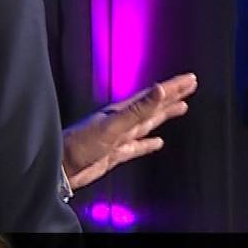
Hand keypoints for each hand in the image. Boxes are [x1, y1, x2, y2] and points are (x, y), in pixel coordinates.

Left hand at [62, 73, 197, 190]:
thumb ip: (137, 109)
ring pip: (148, 123)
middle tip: (190, 86)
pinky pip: (138, 146)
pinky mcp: (115, 154)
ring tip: (180, 107)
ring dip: (163, 115)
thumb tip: (160, 89)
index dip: (173, 87)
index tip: (190, 79)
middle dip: (172, 96)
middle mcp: (122, 121)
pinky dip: (149, 144)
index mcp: (122, 111)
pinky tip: (158, 143)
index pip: (154, 96)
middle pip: (153, 106)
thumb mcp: (112, 125)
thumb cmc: (79, 144)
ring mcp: (119, 137)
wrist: (57, 169)